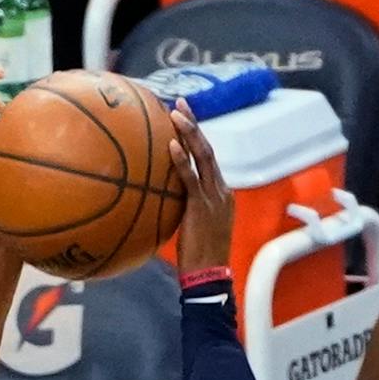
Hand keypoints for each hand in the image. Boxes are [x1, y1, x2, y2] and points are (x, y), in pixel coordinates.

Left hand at [167, 100, 232, 272]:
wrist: (209, 276)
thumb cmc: (196, 258)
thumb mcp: (190, 227)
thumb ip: (180, 208)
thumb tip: (157, 199)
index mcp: (220, 193)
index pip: (207, 159)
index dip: (195, 138)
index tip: (181, 118)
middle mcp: (221, 190)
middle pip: (208, 150)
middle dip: (194, 124)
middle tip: (180, 103)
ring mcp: (214, 197)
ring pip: (204, 157)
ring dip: (190, 133)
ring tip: (176, 113)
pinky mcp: (203, 207)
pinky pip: (192, 179)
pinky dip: (182, 161)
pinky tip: (171, 145)